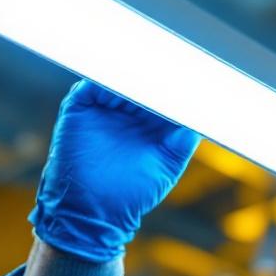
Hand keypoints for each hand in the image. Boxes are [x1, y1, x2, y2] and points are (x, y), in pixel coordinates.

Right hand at [29, 81, 200, 261]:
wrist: (91, 212)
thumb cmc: (131, 195)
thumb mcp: (165, 168)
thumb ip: (181, 142)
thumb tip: (196, 116)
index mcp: (148, 124)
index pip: (162, 96)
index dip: (173, 86)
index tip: (188, 76)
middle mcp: (126, 113)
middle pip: (141, 83)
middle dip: (154, 73)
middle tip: (170, 63)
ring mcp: (102, 109)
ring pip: (118, 79)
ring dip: (131, 72)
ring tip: (146, 65)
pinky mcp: (79, 108)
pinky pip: (91, 85)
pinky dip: (104, 78)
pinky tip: (120, 77)